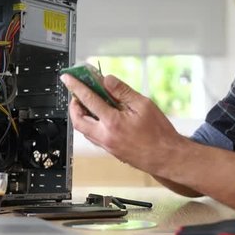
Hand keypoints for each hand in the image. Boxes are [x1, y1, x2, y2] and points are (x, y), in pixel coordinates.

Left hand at [60, 73, 185, 174]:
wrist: (166, 157)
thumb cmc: (159, 132)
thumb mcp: (143, 105)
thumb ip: (122, 91)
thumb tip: (107, 80)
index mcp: (113, 122)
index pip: (88, 99)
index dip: (76, 86)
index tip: (68, 78)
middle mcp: (105, 136)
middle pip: (77, 120)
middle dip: (73, 105)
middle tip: (77, 93)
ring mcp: (106, 145)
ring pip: (83, 130)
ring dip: (81, 115)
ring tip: (89, 103)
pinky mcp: (110, 150)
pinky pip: (93, 136)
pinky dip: (91, 124)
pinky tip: (100, 116)